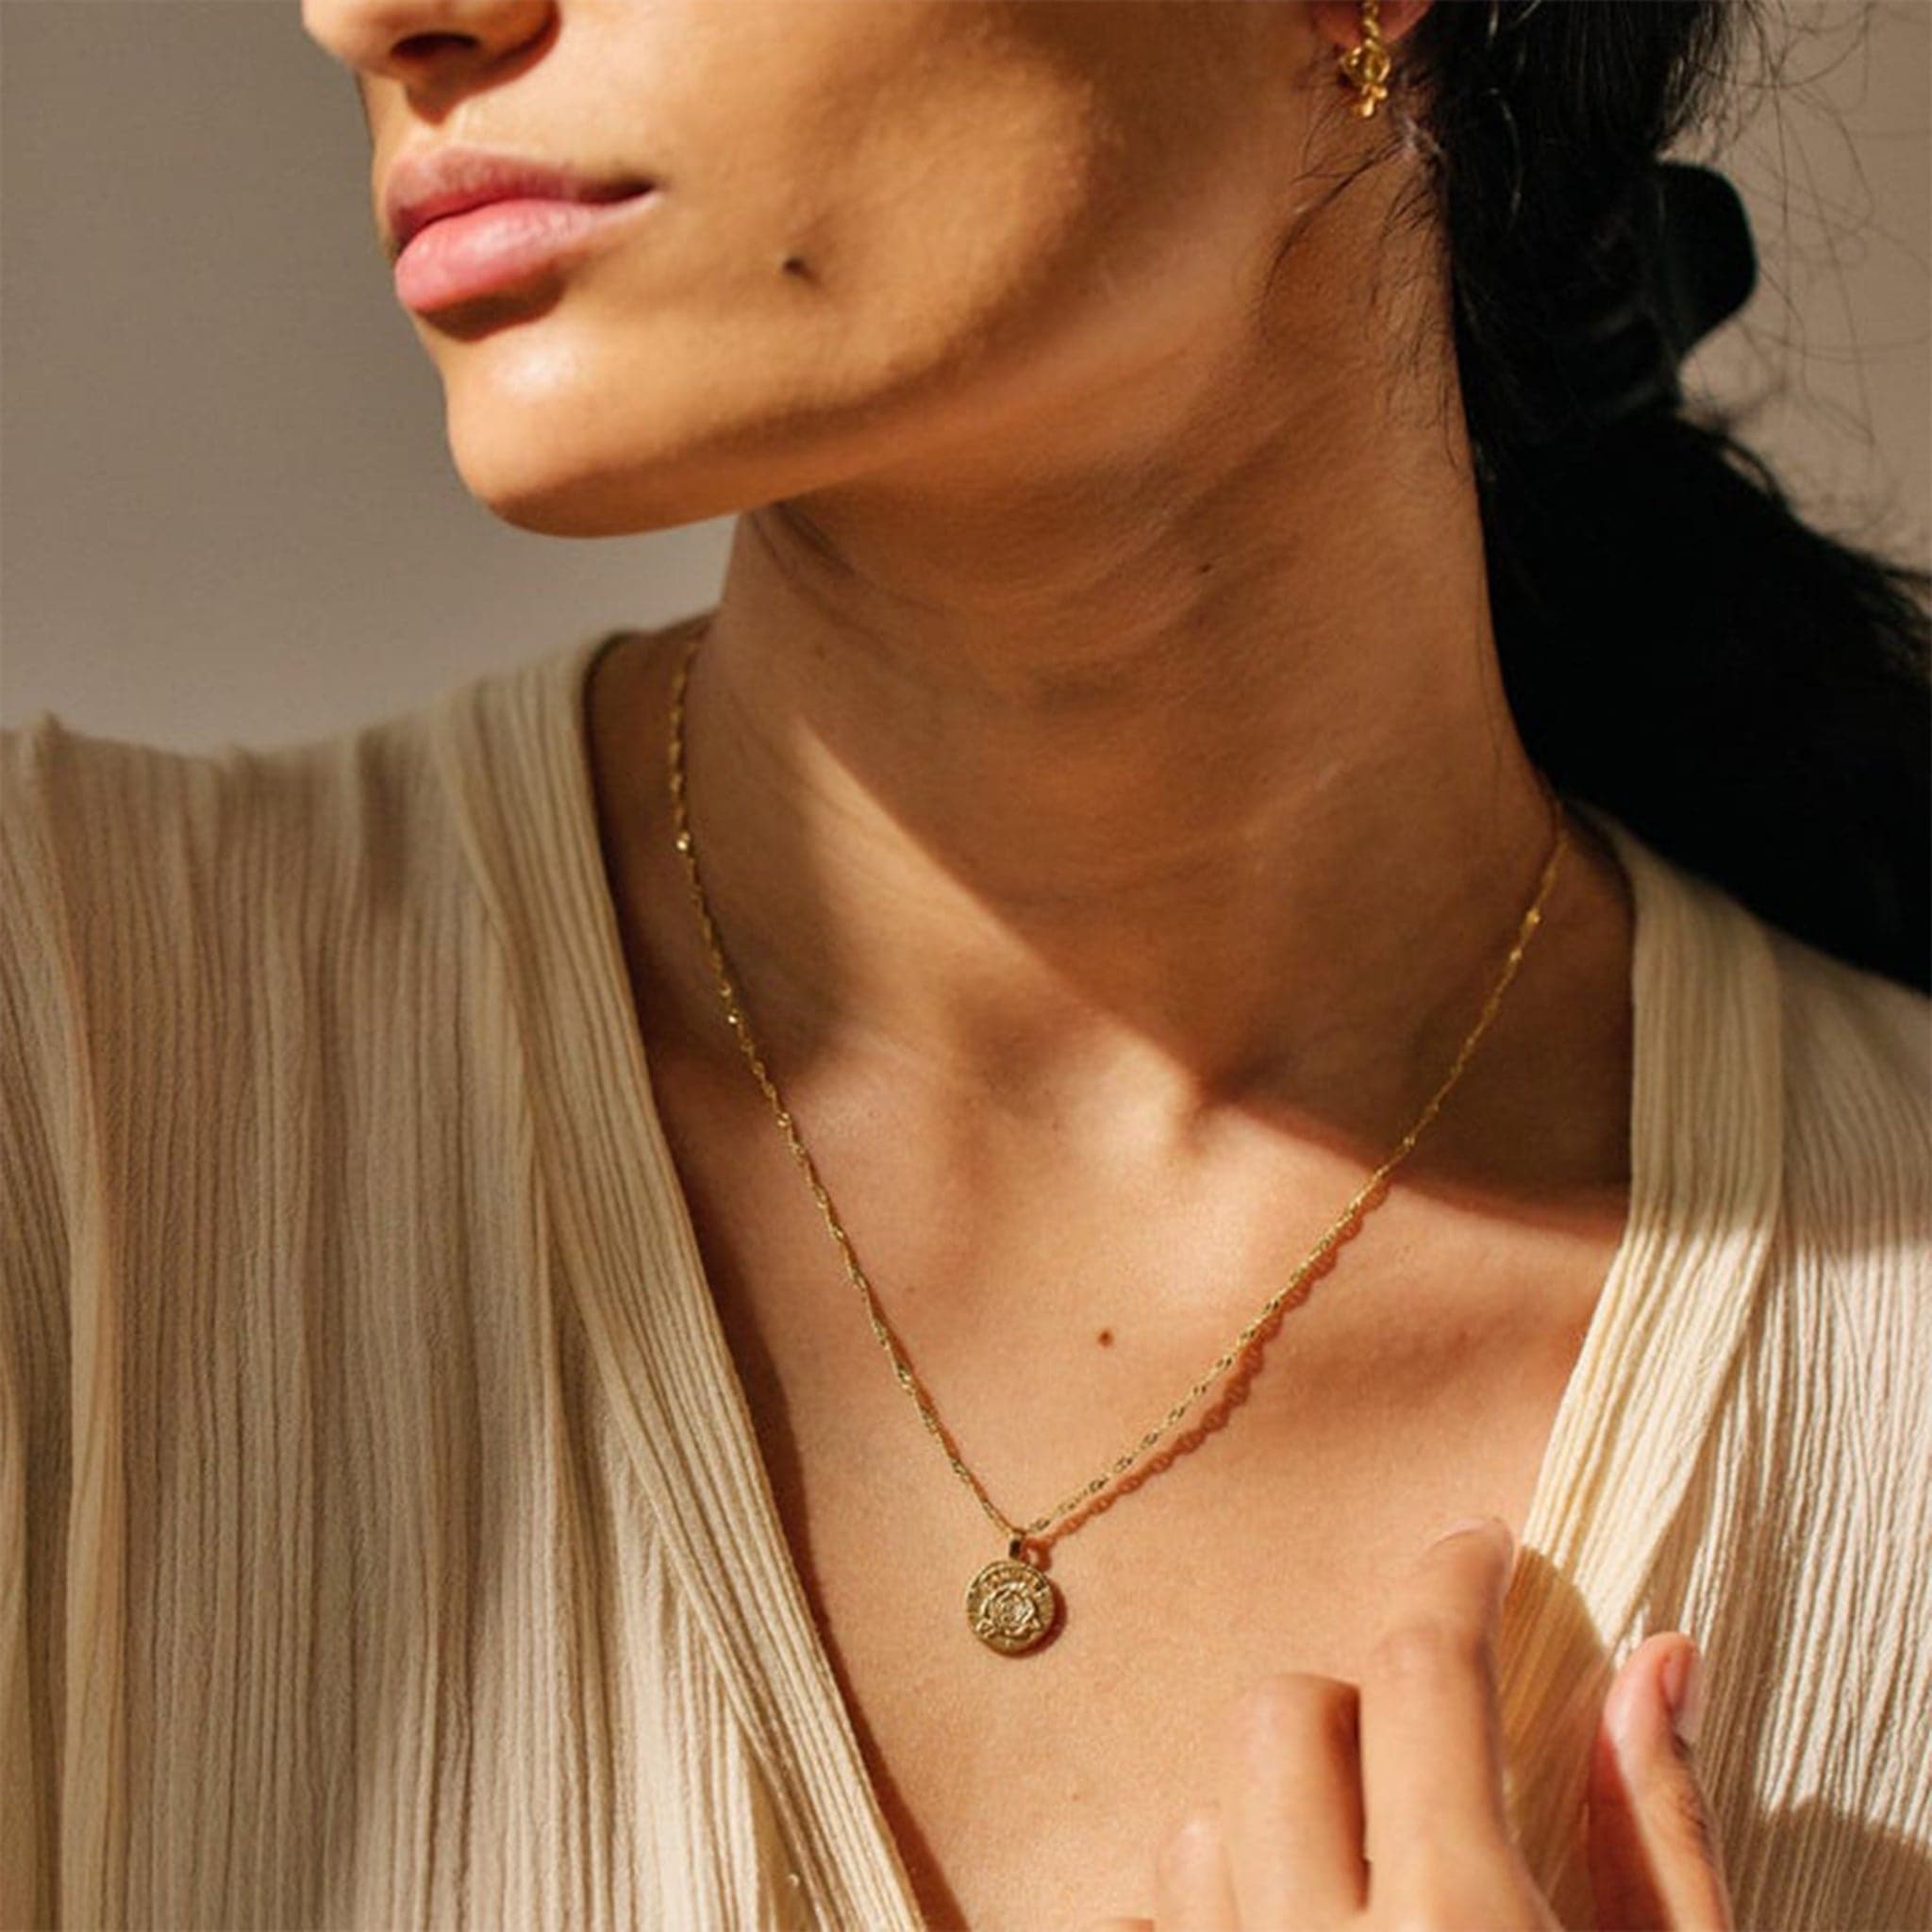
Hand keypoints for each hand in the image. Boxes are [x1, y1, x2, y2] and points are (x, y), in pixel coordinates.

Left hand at [1083, 1517, 1731, 1930]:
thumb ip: (1659, 1834)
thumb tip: (1654, 1655)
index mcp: (1461, 1928)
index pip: (1424, 1675)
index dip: (1452, 1581)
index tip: (1477, 1544)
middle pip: (1277, 1719)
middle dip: (1355, 1714)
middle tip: (1429, 1774)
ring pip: (1191, 1829)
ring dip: (1268, 1828)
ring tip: (1357, 1890)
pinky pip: (1140, 1928)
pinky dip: (1201, 1916)